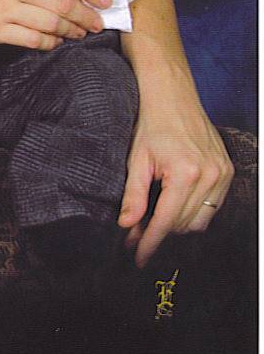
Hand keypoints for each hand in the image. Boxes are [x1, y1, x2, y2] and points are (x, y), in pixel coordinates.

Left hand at [119, 77, 233, 266]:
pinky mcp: (228, 172)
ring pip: (200, 220)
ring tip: (154, 218)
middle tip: (136, 233)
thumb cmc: (151, 123)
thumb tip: (126, 226)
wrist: (172, 95)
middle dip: (159, 233)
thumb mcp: (136, 158)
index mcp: (185, 173)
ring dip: (177, 224)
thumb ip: (133, 194)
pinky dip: (194, 211)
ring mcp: (222, 174)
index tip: (138, 258)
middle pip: (183, 225)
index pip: (166, 222)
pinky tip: (175, 205)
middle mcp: (209, 176)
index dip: (150, 242)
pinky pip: (213, 206)